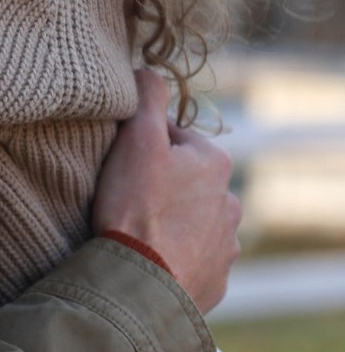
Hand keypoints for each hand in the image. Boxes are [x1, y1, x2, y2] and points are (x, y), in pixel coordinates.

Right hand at [93, 70, 239, 316]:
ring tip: (137, 234)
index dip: (141, 147)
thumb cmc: (135, 207)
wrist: (139, 282)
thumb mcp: (136, 138)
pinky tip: (150, 261)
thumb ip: (146, 96)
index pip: (173, 139)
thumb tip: (149, 69)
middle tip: (124, 199)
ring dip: (172, 224)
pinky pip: (193, 262)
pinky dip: (175, 259)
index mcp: (215, 163)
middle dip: (161, 187)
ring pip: (194, 223)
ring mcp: (226, 247)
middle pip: (186, 183)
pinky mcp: (216, 282)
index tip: (120, 164)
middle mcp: (231, 203)